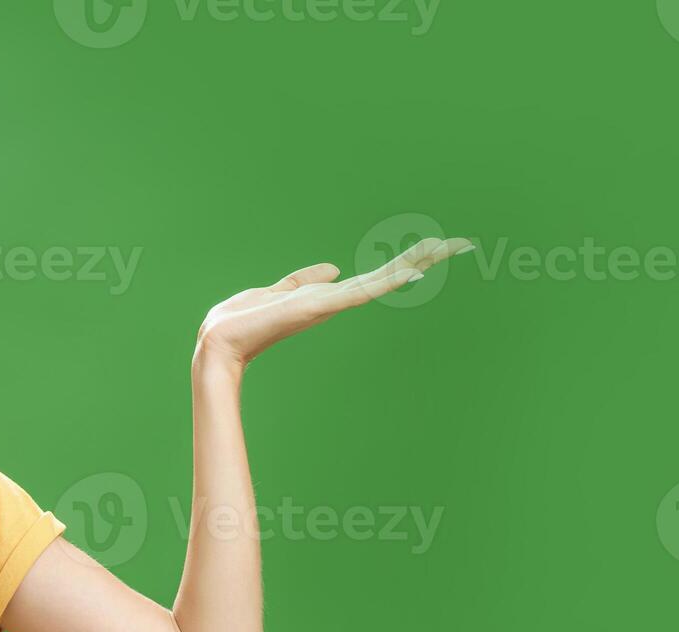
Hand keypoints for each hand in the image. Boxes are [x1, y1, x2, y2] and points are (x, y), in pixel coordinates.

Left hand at [196, 237, 473, 366]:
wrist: (221, 341)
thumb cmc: (242, 321)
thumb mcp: (276, 291)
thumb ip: (302, 280)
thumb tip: (331, 269)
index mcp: (326, 297)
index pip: (372, 278)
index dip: (401, 264)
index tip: (429, 251)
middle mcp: (335, 302)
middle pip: (387, 277)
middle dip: (421, 260)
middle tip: (457, 244)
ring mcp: (333, 305)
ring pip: (384, 280)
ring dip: (416, 262)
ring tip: (448, 245)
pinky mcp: (323, 307)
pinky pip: (363, 289)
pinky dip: (389, 278)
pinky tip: (414, 269)